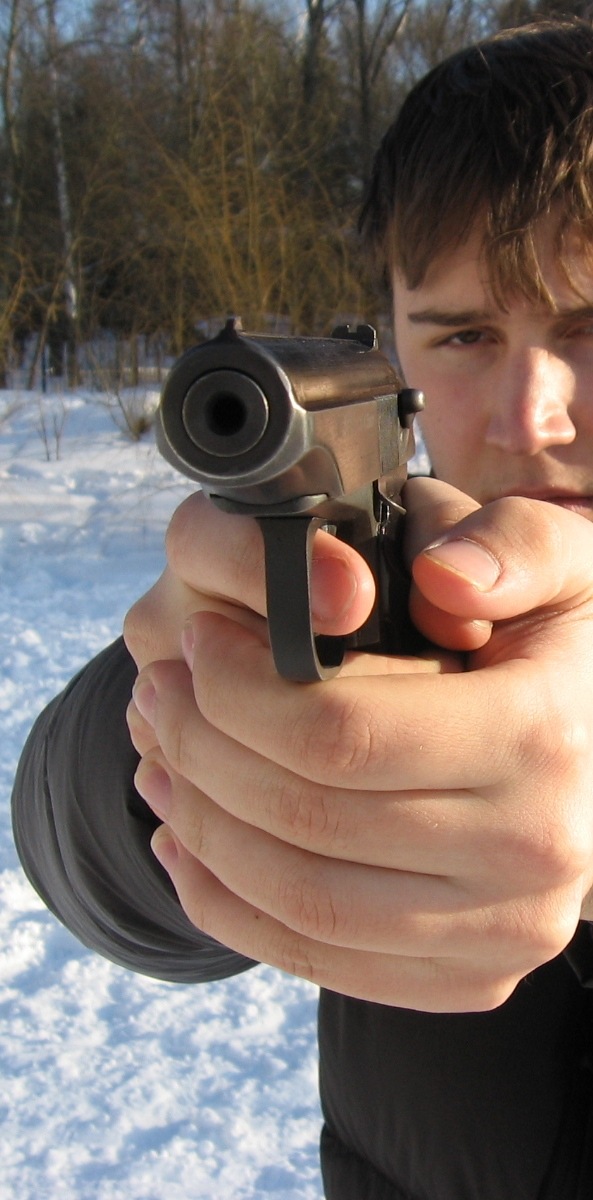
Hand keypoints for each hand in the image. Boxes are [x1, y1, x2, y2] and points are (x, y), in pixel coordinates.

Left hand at [127, 483, 592, 1009]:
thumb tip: (442, 581)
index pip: (344, 734)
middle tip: (159, 694)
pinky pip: (320, 961)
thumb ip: (511, 545)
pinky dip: (230, 905)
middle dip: (202, 752)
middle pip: (309, 820)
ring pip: (302, 901)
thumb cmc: (554, 644)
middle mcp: (534, 851)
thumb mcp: (560, 565)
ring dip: (202, 829)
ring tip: (159, 762)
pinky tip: (186, 842)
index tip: (197, 645)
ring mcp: (503, 931)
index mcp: (543, 737)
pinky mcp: (468, 978)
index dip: (239, 691)